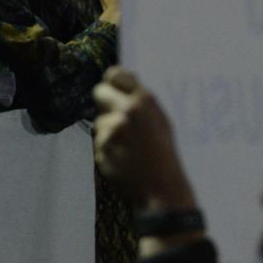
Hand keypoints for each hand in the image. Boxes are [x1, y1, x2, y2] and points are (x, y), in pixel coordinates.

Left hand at [91, 67, 196, 216]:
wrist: (162, 188)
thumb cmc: (163, 153)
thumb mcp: (161, 122)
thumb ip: (141, 101)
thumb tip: (119, 79)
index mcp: (145, 101)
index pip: (116, 74)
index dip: (112, 81)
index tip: (113, 88)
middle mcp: (127, 111)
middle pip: (98, 91)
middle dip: (104, 101)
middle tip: (116, 115)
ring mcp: (113, 130)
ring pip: (99, 121)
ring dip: (108, 131)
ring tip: (128, 146)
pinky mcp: (102, 147)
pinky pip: (99, 141)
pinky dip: (107, 148)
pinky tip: (122, 158)